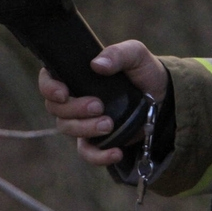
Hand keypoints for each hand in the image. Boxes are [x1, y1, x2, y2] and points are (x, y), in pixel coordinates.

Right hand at [38, 39, 167, 165]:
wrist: (163, 97)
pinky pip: (87, 153)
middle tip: (99, 106)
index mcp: (76, 74)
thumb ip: (117, 54)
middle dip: (74, 110)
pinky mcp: (96, 140)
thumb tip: (97, 65)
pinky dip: (98, 156)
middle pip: (55, 109)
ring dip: (86, 129)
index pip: (48, 80)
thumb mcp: (135, 54)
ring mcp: (83, 120)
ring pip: (67, 129)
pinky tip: (116, 152)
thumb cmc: (143, 71)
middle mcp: (74, 98)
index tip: (63, 93)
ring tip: (110, 124)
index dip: (49, 88)